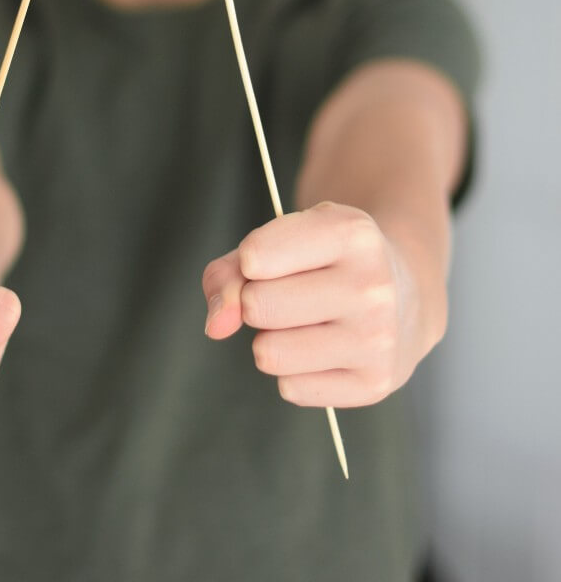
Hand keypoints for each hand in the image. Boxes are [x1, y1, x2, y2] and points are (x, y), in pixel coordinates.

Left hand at [202, 201, 443, 407]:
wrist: (406, 292)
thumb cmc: (327, 260)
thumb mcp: (284, 239)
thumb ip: (231, 270)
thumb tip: (215, 327)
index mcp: (353, 233)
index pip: (255, 257)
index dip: (250, 260)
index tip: (272, 258)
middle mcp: (372, 286)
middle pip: (256, 306)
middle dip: (257, 301)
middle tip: (291, 293)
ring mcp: (378, 339)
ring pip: (268, 353)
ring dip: (272, 340)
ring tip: (306, 322)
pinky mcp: (374, 384)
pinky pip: (290, 388)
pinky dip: (294, 371)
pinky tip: (324, 349)